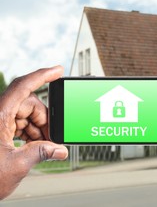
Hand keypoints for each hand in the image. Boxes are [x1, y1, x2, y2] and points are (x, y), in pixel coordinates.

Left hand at [0, 66, 67, 199]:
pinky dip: (28, 133)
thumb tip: (60, 150)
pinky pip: (17, 123)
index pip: (23, 86)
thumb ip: (41, 153)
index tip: (58, 70)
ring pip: (24, 115)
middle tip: (52, 139)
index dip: (43, 76)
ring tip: (42, 147)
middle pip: (28, 104)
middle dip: (43, 120)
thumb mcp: (16, 165)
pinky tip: (32, 146)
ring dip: (37, 129)